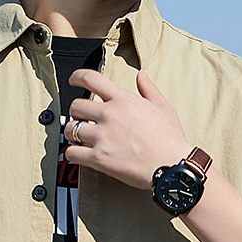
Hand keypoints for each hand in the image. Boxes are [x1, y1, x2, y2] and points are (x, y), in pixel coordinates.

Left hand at [63, 68, 191, 189]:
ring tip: (79, 138)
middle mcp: (109, 114)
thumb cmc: (169, 139)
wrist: (171, 166)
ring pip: (70, 129)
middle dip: (76, 112)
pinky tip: (78, 154)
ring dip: (71, 133)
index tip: (73, 80)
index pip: (90, 78)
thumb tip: (141, 75)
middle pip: (76, 106)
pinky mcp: (99, 158)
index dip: (76, 77)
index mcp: (122, 99)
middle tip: (81, 119)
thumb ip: (148, 89)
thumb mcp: (163, 107)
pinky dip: (71, 153)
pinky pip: (71, 153)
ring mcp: (102, 136)